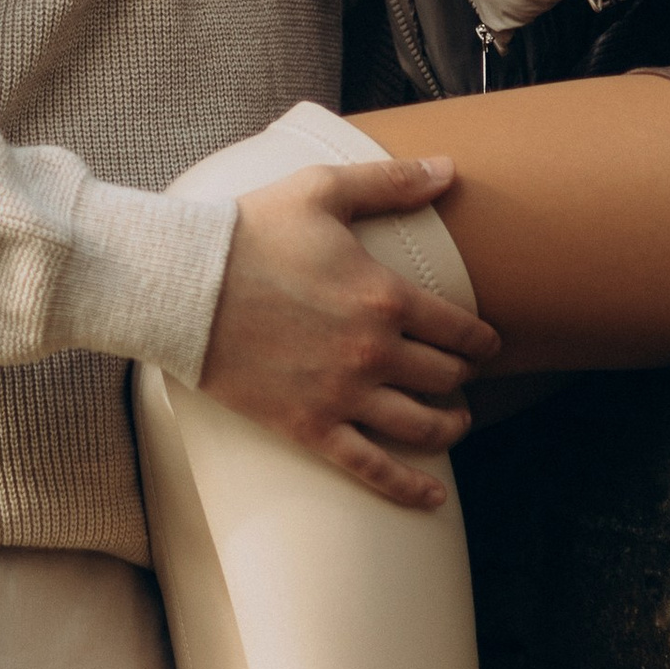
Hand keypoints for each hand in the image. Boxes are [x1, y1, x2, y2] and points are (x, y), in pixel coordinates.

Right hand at [197, 156, 496, 510]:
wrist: (183, 284)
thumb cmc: (250, 230)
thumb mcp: (323, 191)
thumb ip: (391, 182)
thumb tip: (449, 169)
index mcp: (385, 295)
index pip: (459, 328)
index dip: (481, 339)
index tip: (486, 343)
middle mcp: (374, 352)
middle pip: (445, 377)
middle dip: (462, 377)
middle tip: (462, 375)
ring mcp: (343, 394)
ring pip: (422, 427)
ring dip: (449, 427)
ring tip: (455, 423)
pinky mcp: (309, 427)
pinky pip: (371, 468)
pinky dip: (408, 489)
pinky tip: (433, 499)